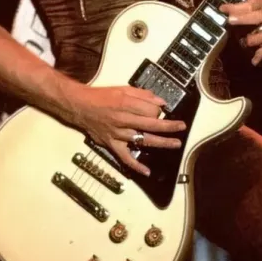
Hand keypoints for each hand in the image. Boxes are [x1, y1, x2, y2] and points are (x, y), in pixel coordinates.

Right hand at [71, 84, 186, 176]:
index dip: (159, 110)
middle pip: (151, 125)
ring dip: (161, 143)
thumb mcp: (122, 89)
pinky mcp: (111, 144)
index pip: (150, 110)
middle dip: (169, 126)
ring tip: (175, 143)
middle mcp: (122, 120)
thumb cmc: (101, 96)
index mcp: (125, 104)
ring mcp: (117, 134)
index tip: (161, 110)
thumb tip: (160, 102)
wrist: (79, 106)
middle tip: (182, 126)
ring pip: (143, 140)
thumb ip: (142, 95)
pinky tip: (147, 171)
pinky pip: (125, 157)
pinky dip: (136, 166)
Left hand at [207, 0, 261, 65]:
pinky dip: (259, 55)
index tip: (223, 8)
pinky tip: (253, 61)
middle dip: (244, 19)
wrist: (226, 6)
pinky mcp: (254, 42)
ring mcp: (258, 29)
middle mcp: (260, 14)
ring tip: (243, 40)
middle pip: (260, 16)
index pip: (252, 2)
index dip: (239, 6)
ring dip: (255, 37)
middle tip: (228, 20)